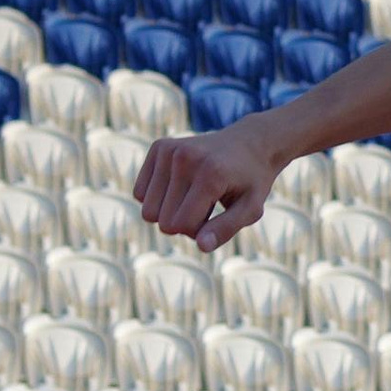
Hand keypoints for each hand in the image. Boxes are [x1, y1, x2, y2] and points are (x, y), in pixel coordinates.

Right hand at [135, 123, 281, 252]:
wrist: (249, 143)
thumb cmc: (251, 182)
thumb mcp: (250, 209)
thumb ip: (226, 229)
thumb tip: (201, 246)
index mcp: (209, 175)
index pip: (182, 226)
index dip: (199, 233)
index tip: (217, 219)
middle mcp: (184, 159)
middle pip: (163, 221)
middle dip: (184, 223)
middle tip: (207, 206)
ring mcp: (168, 150)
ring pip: (148, 211)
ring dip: (170, 212)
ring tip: (195, 195)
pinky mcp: (158, 147)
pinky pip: (139, 193)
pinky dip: (158, 197)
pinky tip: (181, 185)